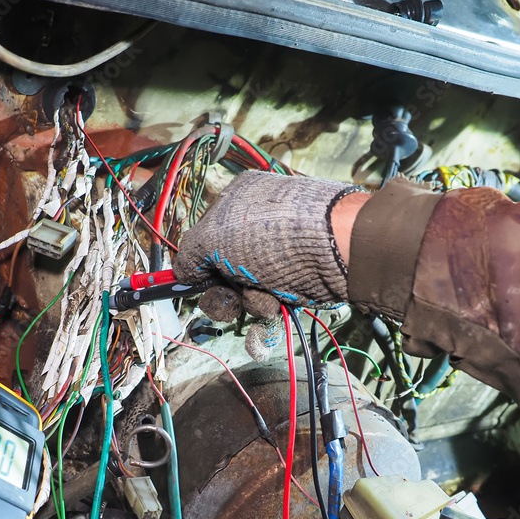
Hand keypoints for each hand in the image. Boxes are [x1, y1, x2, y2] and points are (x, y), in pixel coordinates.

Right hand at [173, 171, 365, 317]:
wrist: (337, 249)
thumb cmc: (272, 234)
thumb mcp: (213, 238)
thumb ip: (188, 255)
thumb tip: (182, 273)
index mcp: (235, 202)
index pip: (203, 238)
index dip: (198, 264)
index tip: (192, 284)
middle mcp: (256, 227)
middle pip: (222, 270)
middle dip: (222, 292)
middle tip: (229, 297)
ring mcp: (278, 254)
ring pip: (244, 292)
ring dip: (246, 304)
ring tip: (264, 298)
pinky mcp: (298, 278)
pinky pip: (270, 303)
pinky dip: (266, 315)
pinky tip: (271, 316)